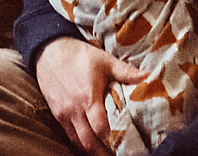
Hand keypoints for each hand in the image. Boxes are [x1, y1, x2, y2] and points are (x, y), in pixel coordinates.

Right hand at [36, 37, 146, 155]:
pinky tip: (92, 145)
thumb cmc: (79, 55)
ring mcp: (64, 114)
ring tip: (107, 154)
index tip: (126, 147)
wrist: (49, 51)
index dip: (113, 140)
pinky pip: (69, 135)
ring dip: (93, 151)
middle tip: (118, 154)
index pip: (100, 128)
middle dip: (104, 153)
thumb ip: (126, 71)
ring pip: (78, 142)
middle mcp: (74, 109)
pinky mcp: (57, 115)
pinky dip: (81, 143)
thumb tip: (149, 76)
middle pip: (89, 141)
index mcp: (88, 97)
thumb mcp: (104, 60)